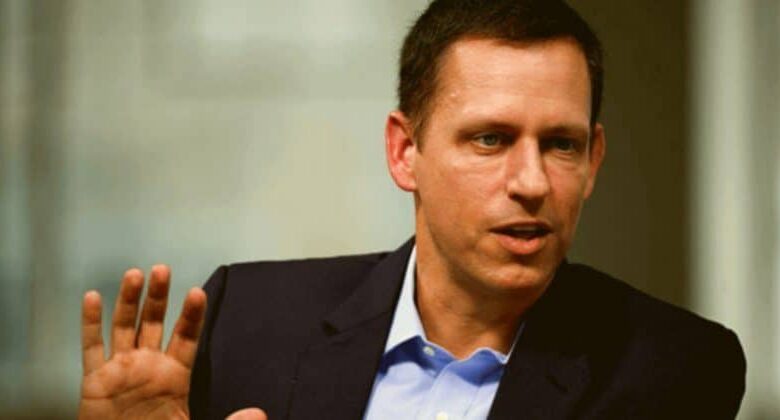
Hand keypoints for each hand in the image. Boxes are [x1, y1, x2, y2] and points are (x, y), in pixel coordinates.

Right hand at [78, 265, 266, 419]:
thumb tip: (258, 412)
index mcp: (175, 377)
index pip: (186, 338)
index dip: (191, 316)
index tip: (198, 292)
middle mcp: (148, 366)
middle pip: (154, 323)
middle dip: (158, 297)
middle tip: (163, 269)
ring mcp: (121, 370)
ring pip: (124, 327)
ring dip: (128, 301)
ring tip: (135, 274)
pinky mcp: (95, 382)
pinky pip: (92, 348)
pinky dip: (90, 323)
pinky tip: (92, 297)